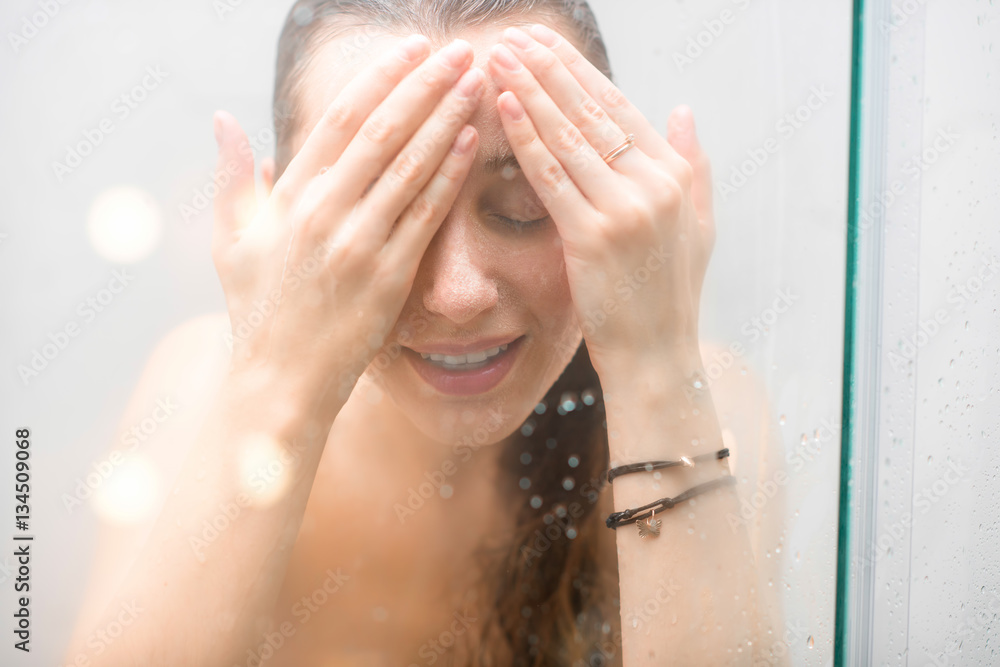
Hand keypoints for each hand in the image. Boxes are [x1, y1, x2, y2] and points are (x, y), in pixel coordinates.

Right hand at [212, 36, 483, 413]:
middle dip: (426, 84)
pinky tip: (473, 142)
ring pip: (410, 166)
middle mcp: (324, 212)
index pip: (339, 120)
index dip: (380, 79)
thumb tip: (222, 119)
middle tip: (462, 50)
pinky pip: (426, 215)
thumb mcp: (230, 239)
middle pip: (383, 131)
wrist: (278, 380)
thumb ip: (231, 177)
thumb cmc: (256, 309)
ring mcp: (358, 244)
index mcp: (288, 196)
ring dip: (447, 119)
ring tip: (476, 82)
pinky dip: (450, 175)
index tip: (410, 49)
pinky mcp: (388, 277)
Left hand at [487, 25, 714, 381]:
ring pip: (569, 135)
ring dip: (531, 90)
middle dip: (548, 68)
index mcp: (674, 176)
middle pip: (591, 111)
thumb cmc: (669, 296)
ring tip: (501, 56)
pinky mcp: (593, 237)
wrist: (656, 358)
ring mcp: (625, 209)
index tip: (546, 44)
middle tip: (514, 35)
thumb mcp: (698, 225)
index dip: (578, 72)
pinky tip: (504, 105)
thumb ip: (692, 163)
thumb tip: (682, 110)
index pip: (619, 107)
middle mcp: (654, 184)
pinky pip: (551, 177)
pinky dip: (526, 137)